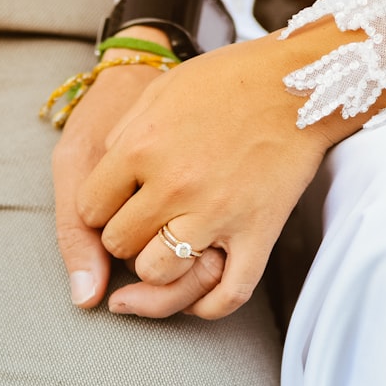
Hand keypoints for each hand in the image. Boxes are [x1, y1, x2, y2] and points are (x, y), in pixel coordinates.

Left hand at [77, 20, 385, 318]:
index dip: (98, 210)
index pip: (89, 210)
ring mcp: (217, 214)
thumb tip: (103, 183)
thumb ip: (122, 138)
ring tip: (167, 246)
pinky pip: (226, 293)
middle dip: (125, 237)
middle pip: (119, 245)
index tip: (115, 204)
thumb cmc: (226, 81)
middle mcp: (173, 186)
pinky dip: (206, 305)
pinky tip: (196, 295)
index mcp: (140, 148)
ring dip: (156, 267)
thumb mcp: (159, 93)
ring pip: (158, 273)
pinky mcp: (257, 233)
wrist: (297, 80)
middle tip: (143, 221)